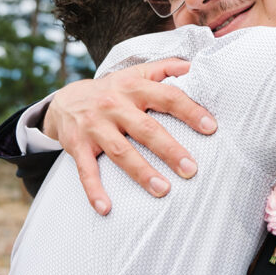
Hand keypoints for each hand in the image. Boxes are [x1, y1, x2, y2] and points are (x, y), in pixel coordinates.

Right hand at [43, 57, 216, 214]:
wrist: (65, 101)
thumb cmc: (112, 90)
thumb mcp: (136, 73)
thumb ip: (166, 68)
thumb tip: (194, 66)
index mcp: (133, 88)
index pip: (167, 97)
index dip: (189, 111)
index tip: (210, 128)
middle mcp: (114, 106)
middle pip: (146, 129)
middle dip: (169, 150)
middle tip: (191, 169)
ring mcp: (95, 127)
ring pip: (121, 152)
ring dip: (141, 173)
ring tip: (163, 190)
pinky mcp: (78, 146)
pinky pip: (86, 171)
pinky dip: (94, 190)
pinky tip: (106, 208)